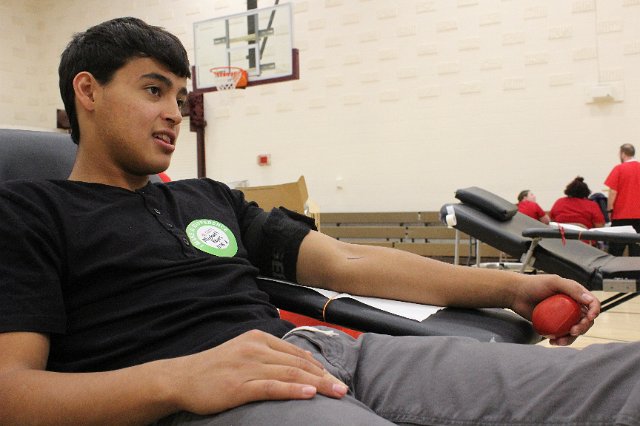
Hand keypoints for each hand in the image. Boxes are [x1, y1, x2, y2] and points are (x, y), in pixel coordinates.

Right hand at [165, 330, 347, 414]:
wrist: (182, 378)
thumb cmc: (213, 368)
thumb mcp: (242, 352)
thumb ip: (267, 355)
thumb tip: (296, 364)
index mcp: (258, 339)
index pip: (296, 353)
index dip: (318, 366)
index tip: (333, 378)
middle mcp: (256, 349)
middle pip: (298, 363)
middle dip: (324, 377)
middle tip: (343, 388)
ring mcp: (248, 366)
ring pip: (290, 374)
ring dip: (317, 384)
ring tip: (336, 393)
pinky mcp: (239, 385)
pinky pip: (271, 387)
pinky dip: (293, 390)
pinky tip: (309, 394)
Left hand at [510, 274, 599, 345]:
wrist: (515, 294)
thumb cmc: (533, 284)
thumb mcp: (554, 282)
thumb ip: (571, 288)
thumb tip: (589, 300)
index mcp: (575, 294)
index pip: (592, 303)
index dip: (595, 311)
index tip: (589, 318)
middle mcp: (571, 305)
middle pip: (586, 320)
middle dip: (583, 328)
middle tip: (573, 331)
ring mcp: (563, 316)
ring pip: (575, 330)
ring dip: (571, 338)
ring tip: (560, 341)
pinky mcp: (554, 324)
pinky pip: (562, 335)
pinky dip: (560, 340)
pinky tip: (553, 341)